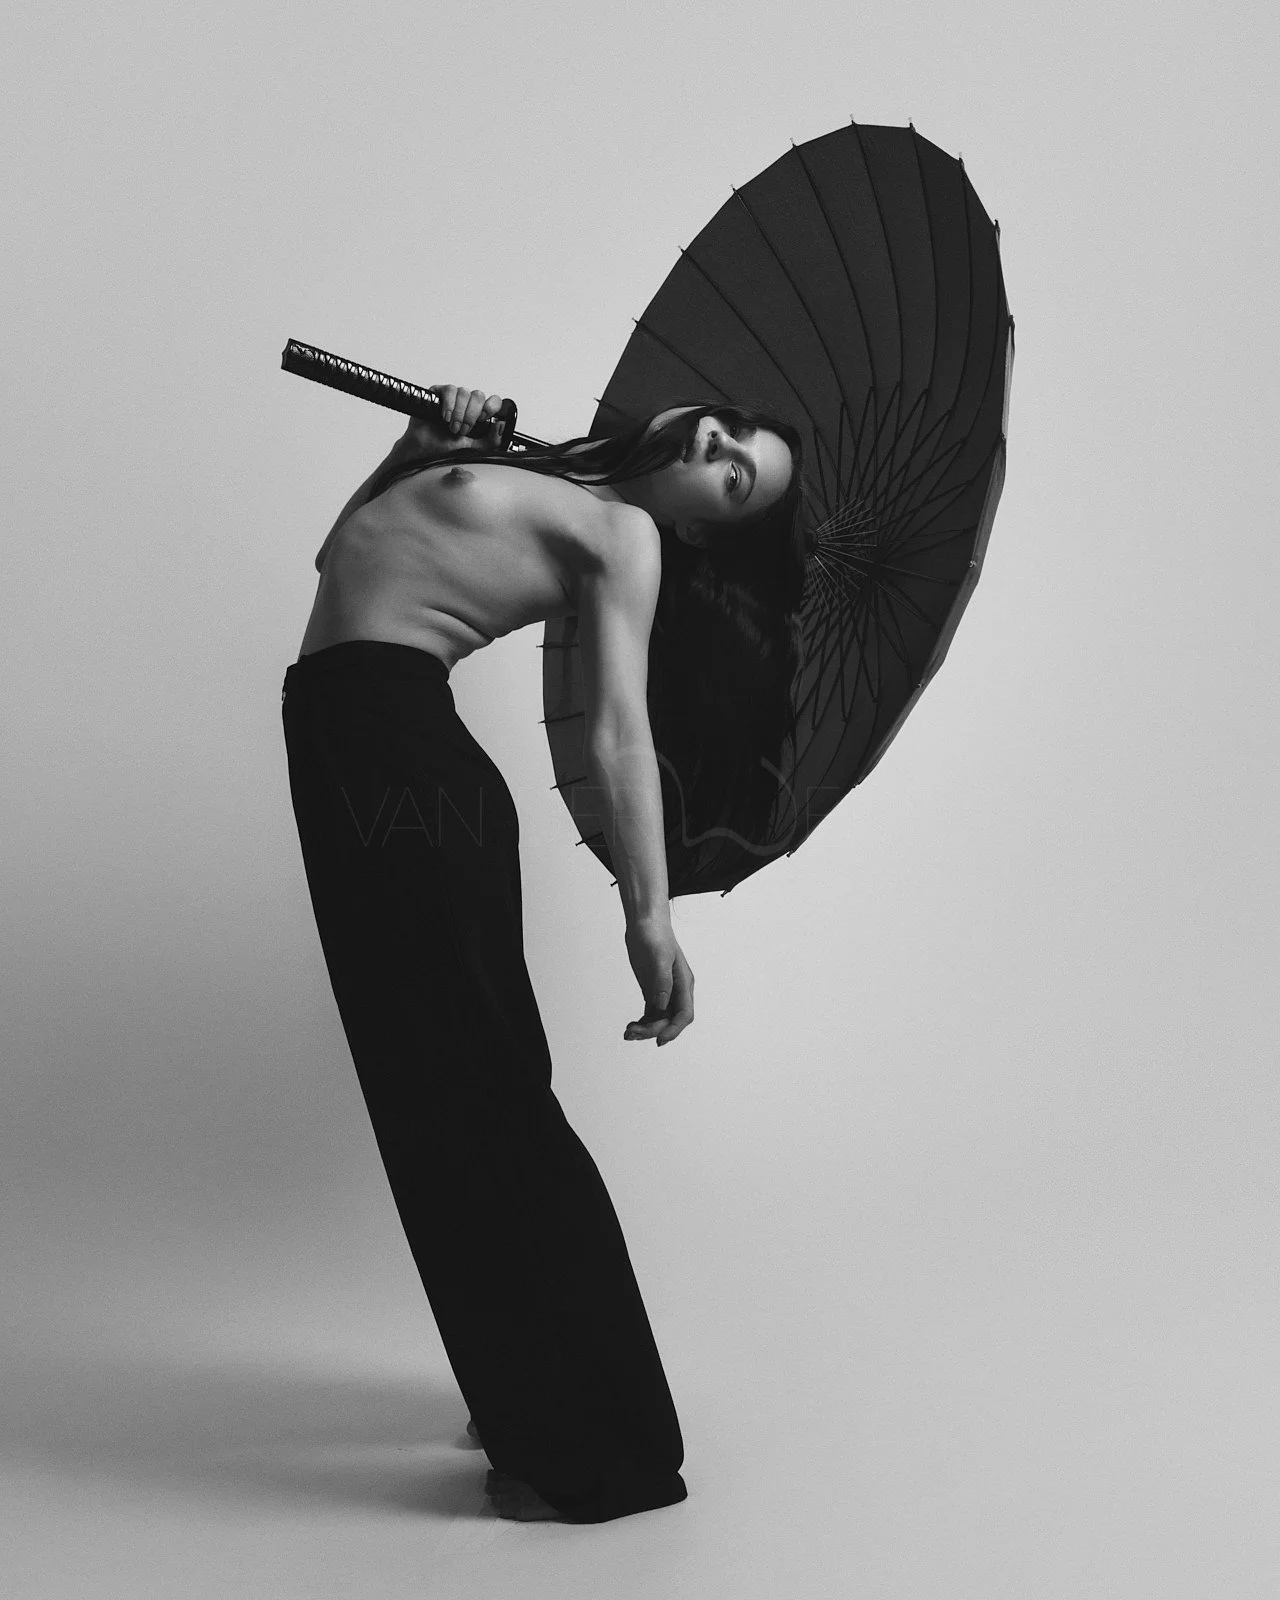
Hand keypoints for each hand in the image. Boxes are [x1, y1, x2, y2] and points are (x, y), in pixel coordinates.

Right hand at [412, 384, 510, 449]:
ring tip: (452, 427)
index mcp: (477, 414)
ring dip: (459, 413)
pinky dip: (449, 404)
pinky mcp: (439, 393)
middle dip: (471, 415)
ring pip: (464, 392)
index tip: (483, 420)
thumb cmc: (444, 448)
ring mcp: (453, 398)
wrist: (424, 450)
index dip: (490, 408)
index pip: (492, 401)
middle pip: (479, 395)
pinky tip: (445, 417)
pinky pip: (449, 389)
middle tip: (463, 429)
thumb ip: (491, 441)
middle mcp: (466, 404)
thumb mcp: (474, 449)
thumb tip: (502, 426)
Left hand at [622, 916, 694, 1047]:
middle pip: (670, 1020)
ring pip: (660, 1019)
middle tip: (632, 1032)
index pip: (684, 1014)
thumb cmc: (654, 934)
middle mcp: (676, 990)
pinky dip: (642, 1022)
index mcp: (683, 983)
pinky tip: (631, 1026)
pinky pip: (651, 1013)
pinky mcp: (653, 989)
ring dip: (646, 1029)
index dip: (673, 1029)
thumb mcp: (658, 956)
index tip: (659, 1040)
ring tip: (628, 1032)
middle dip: (653, 1029)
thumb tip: (662, 1004)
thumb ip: (662, 981)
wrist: (644, 922)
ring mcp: (664, 991)